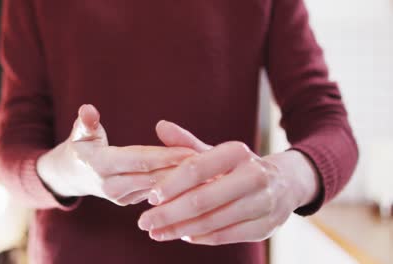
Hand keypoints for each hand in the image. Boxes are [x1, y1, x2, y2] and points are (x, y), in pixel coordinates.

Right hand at [36, 105, 195, 205]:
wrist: (74, 175)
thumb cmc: (81, 147)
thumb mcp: (80, 133)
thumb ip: (86, 122)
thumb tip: (88, 110)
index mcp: (100, 165)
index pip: (139, 160)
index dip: (164, 156)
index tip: (190, 151)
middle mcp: (111, 186)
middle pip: (152, 177)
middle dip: (180, 171)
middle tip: (209, 164)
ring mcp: (120, 198)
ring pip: (156, 189)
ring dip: (181, 183)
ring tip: (209, 175)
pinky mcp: (128, 203)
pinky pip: (155, 195)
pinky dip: (174, 189)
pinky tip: (196, 183)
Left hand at [137, 121, 318, 244]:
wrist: (285, 183)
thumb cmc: (239, 167)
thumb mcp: (216, 152)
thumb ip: (187, 143)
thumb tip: (160, 126)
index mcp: (237, 153)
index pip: (197, 168)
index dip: (171, 184)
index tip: (150, 197)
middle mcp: (254, 176)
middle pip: (202, 199)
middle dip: (169, 213)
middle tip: (144, 222)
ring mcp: (262, 203)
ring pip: (212, 221)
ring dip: (180, 229)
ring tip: (157, 232)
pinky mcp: (265, 227)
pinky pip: (226, 236)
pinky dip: (201, 237)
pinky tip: (183, 235)